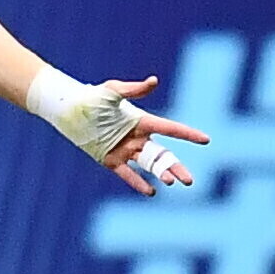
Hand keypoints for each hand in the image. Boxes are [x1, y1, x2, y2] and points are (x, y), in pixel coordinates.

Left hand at [94, 77, 209, 195]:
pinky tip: (150, 191)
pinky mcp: (110, 160)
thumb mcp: (112, 91)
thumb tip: (154, 81)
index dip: (188, 134)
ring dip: (161, 174)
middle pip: (163, 154)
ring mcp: (124, 150)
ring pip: (149, 165)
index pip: (170, 129)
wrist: (68, 108)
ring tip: (172, 182)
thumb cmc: (91, 96)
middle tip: (189, 181)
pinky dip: (138, 182)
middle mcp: (137, 137)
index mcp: (141, 121)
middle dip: (176, 167)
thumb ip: (133, 90)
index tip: (206, 140)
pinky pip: (127, 173)